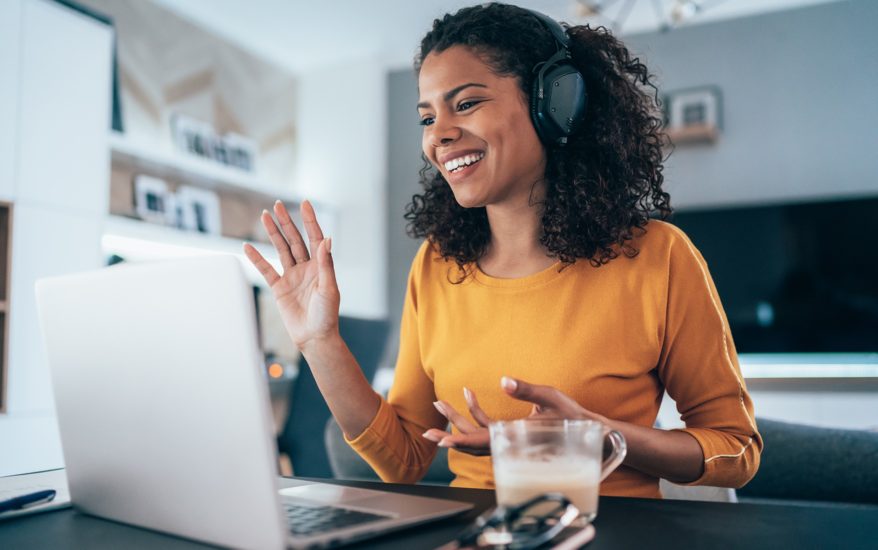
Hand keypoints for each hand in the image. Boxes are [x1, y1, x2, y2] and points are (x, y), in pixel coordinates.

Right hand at [243, 200, 339, 349]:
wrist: (314, 338)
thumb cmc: (327, 316)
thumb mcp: (329, 288)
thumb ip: (326, 264)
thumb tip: (327, 239)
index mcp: (320, 266)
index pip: (314, 238)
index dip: (309, 221)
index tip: (304, 203)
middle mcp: (306, 268)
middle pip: (295, 239)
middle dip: (286, 222)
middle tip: (277, 205)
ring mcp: (292, 276)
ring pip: (281, 250)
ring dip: (273, 233)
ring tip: (264, 216)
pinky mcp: (279, 288)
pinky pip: (266, 270)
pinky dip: (257, 258)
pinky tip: (248, 246)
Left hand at [421, 377, 605, 455]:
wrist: (588, 431)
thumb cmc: (571, 416)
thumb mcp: (550, 397)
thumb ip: (526, 389)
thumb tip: (504, 380)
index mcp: (515, 437)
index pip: (482, 442)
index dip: (461, 441)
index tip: (442, 441)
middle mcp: (508, 442)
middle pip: (472, 442)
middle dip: (449, 433)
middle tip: (426, 430)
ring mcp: (508, 439)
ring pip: (476, 435)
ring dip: (458, 421)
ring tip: (440, 403)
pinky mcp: (511, 433)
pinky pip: (487, 427)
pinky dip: (475, 413)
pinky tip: (469, 394)